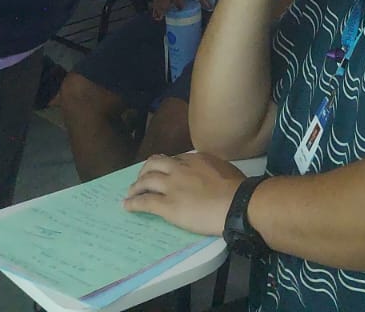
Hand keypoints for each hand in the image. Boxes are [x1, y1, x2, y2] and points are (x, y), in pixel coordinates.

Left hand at [122, 153, 245, 235]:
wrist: (236, 203)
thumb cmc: (237, 188)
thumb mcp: (226, 169)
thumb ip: (213, 169)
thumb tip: (214, 175)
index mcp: (195, 159)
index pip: (174, 159)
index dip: (166, 166)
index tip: (164, 173)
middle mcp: (179, 169)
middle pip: (154, 164)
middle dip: (145, 171)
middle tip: (142, 179)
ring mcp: (172, 186)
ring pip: (146, 181)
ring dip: (135, 187)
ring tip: (131, 193)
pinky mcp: (167, 205)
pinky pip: (145, 202)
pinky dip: (133, 203)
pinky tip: (127, 205)